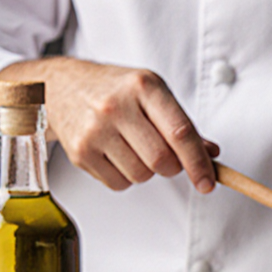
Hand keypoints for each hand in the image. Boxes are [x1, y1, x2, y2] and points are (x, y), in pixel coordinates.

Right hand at [0, 58, 218, 192]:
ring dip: (146, 171)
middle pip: (162, 161)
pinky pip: (119, 184)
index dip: (199, 163)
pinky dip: (125, 177)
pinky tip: (115, 155)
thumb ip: (181, 124)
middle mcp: (117, 106)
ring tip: (132, 147)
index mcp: (144, 86)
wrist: (60, 88)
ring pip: (142, 175)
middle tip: (165, 157)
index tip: (208, 182)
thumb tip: (211, 153)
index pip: (180, 132)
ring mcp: (95, 130)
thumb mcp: (151, 94)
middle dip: (171, 167)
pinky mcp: (80, 152)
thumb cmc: (112, 91)